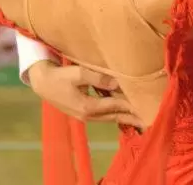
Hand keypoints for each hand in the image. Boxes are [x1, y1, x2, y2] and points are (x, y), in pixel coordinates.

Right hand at [27, 60, 143, 127]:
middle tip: (151, 117)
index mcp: (88, 106)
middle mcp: (88, 115)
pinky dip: (117, 115)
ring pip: (111, 118)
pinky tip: (126, 114)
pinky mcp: (83, 114)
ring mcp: (85, 117)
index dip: (132, 104)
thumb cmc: (60, 76)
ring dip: (126, 118)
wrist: (42, 83)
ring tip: (142, 118)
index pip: (116, 105)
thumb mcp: (78, 73)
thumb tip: (117, 81)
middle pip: (116, 116)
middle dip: (133, 116)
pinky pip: (105, 116)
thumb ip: (98, 77)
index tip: (147, 103)